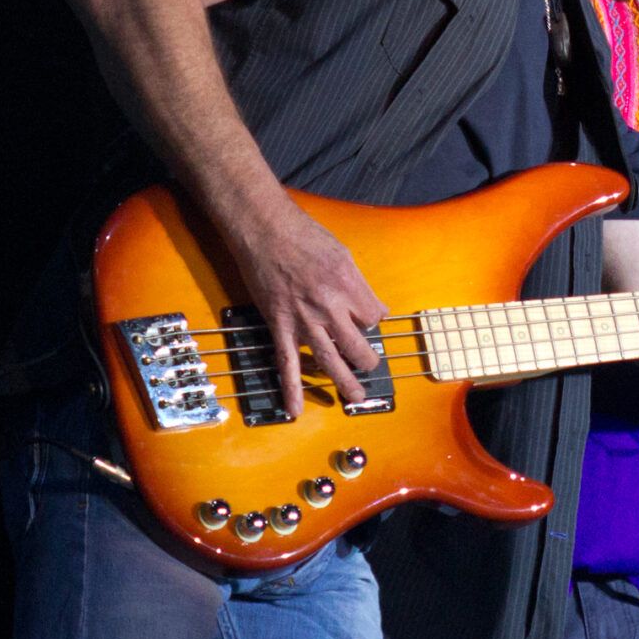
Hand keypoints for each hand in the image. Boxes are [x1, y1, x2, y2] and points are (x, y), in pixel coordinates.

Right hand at [223, 203, 390, 418]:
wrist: (264, 229)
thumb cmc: (303, 235)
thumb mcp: (343, 254)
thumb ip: (358, 285)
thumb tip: (373, 308)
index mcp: (349, 286)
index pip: (372, 317)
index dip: (371, 320)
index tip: (365, 319)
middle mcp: (329, 307)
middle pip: (358, 345)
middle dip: (367, 358)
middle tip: (370, 364)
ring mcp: (304, 320)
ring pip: (330, 360)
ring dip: (345, 381)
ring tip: (357, 396)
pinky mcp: (280, 325)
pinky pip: (287, 363)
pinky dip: (291, 388)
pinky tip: (295, 409)